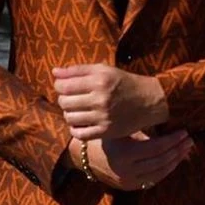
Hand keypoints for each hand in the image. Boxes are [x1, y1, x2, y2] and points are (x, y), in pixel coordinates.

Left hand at [53, 63, 168, 140]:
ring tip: (77, 109)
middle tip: (72, 97)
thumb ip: (78, 70)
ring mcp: (103, 117)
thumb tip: (55, 72)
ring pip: (69, 118)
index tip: (64, 86)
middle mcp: (101, 99)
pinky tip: (81, 122)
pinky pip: (79, 134)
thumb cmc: (124, 83)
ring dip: (69, 113)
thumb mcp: (104, 70)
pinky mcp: (106, 132)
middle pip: (64, 102)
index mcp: (99, 80)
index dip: (59, 85)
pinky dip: (75, 129)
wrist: (149, 101)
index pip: (64, 85)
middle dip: (64, 99)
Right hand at [72, 131, 192, 190]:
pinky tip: (175, 159)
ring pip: (159, 173)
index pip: (156, 148)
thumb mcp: (119, 127)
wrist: (85, 156)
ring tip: (186, 148)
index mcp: (124, 154)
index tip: (184, 132)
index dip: (172, 140)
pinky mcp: (129, 187)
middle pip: (160, 161)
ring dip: (176, 160)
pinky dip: (166, 170)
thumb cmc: (105, 135)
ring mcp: (128, 181)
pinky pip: (153, 180)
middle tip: (189, 139)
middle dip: (178, 150)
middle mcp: (126, 171)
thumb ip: (140, 125)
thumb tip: (167, 116)